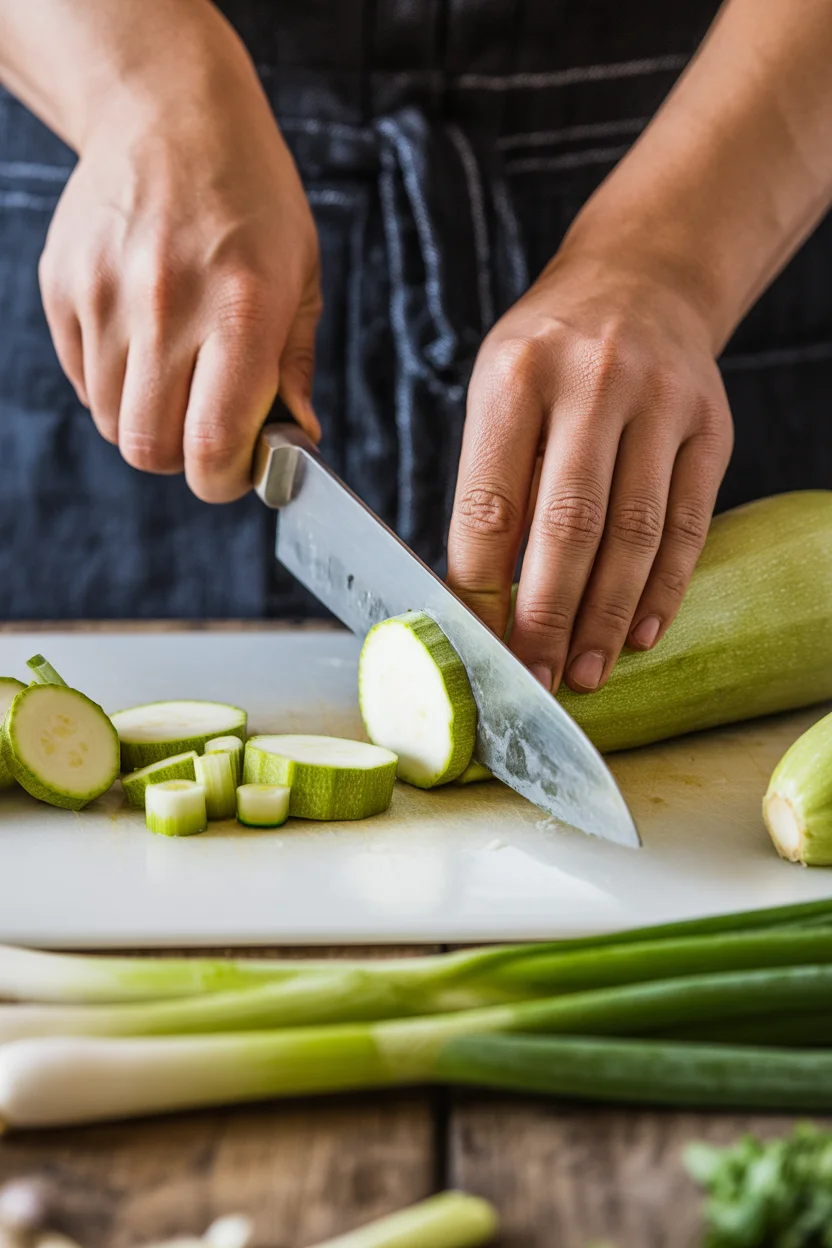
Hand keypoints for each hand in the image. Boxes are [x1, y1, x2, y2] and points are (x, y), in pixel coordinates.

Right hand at [38, 14, 320, 501]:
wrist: (168, 113)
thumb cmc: (251, 200)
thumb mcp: (300, 276)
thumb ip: (294, 368)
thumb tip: (296, 442)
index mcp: (240, 307)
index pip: (212, 442)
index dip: (224, 479)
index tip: (238, 470)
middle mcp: (166, 304)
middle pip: (150, 448)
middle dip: (185, 459)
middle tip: (208, 432)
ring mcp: (105, 295)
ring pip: (112, 423)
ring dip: (148, 422)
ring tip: (178, 377)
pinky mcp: (63, 287)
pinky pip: (84, 381)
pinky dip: (115, 387)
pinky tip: (144, 344)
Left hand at [447, 246, 732, 692]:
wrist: (642, 280)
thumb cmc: (550, 355)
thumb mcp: (498, 391)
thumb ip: (493, 482)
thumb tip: (480, 598)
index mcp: (517, 376)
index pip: (492, 503)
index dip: (482, 588)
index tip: (478, 645)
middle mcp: (593, 382)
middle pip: (569, 525)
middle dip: (548, 616)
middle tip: (535, 679)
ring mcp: (662, 401)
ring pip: (636, 532)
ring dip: (608, 616)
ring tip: (587, 672)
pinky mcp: (712, 425)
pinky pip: (690, 522)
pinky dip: (665, 587)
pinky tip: (641, 631)